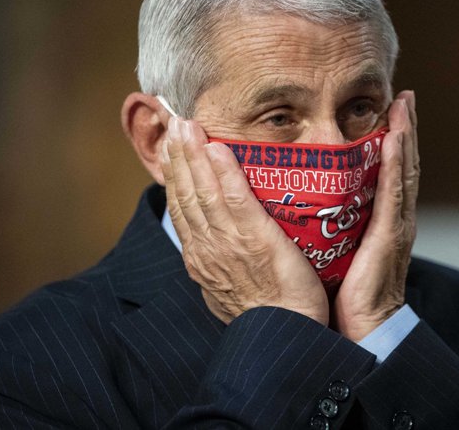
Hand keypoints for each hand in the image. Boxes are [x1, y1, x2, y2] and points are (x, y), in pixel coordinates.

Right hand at [161, 117, 328, 325]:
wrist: (286, 335)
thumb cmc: (268, 314)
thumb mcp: (230, 288)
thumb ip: (221, 262)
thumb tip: (218, 243)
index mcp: (200, 258)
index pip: (181, 208)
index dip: (175, 176)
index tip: (172, 149)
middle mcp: (207, 248)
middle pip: (185, 194)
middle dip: (179, 157)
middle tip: (175, 124)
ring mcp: (228, 243)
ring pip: (203, 192)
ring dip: (193, 156)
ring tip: (188, 126)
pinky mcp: (255, 240)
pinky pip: (235, 200)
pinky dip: (224, 174)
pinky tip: (217, 149)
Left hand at [333, 90, 419, 340]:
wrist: (362, 328)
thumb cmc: (343, 293)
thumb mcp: (338, 250)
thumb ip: (333, 225)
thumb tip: (310, 206)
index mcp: (381, 220)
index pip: (388, 172)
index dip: (393, 141)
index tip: (392, 110)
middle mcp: (395, 217)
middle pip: (402, 164)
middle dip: (406, 129)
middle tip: (405, 97)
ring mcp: (397, 225)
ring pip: (404, 171)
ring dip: (407, 136)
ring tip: (405, 105)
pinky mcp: (391, 236)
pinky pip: (394, 193)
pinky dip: (397, 164)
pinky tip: (396, 139)